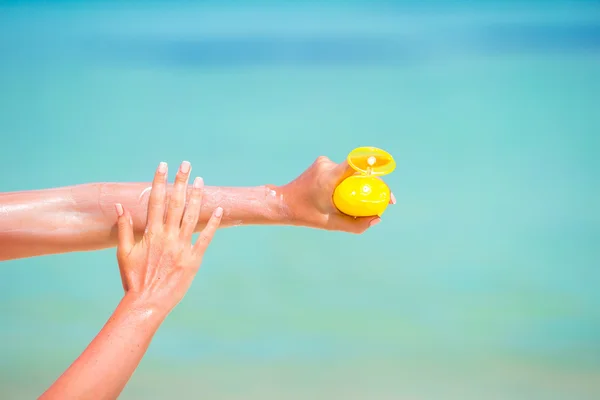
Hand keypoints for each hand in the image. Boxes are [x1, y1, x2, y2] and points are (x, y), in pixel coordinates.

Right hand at [114, 161, 222, 311]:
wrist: (146, 303)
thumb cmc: (133, 279)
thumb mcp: (123, 253)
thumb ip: (123, 228)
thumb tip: (120, 206)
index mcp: (151, 233)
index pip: (155, 200)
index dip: (159, 181)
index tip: (163, 165)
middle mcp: (167, 237)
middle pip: (176, 203)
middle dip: (181, 182)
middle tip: (186, 164)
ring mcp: (182, 248)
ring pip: (192, 217)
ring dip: (197, 197)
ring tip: (201, 181)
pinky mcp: (193, 260)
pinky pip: (205, 238)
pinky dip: (214, 224)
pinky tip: (219, 210)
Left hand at [280, 156, 395, 233]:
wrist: (282, 203)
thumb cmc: (305, 215)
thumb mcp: (331, 223)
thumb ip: (355, 225)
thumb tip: (377, 218)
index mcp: (328, 177)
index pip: (356, 164)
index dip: (374, 170)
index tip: (386, 180)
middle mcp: (326, 165)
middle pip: (358, 170)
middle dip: (372, 183)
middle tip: (384, 200)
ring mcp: (323, 162)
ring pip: (349, 171)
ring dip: (356, 183)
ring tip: (356, 200)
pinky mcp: (321, 163)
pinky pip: (341, 171)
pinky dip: (346, 182)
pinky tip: (340, 195)